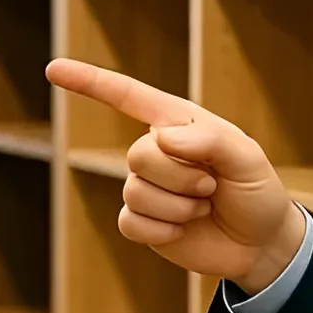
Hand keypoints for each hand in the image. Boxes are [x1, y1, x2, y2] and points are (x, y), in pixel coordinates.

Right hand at [45, 60, 305, 291]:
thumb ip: (210, 140)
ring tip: (203, 206)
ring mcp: (146, 187)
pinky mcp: (142, 223)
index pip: (127, 96)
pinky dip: (162, 229)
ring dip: (178, 205)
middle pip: (138, 155)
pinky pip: (131, 222)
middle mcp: (156, 151)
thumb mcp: (247, 158)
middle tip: (211, 186)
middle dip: (180, 176)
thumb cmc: (256, 192)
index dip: (89, 82)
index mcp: (177, 123)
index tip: (52, 69)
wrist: (260, 243)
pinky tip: (183, 229)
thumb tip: (160, 138)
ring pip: (136, 192)